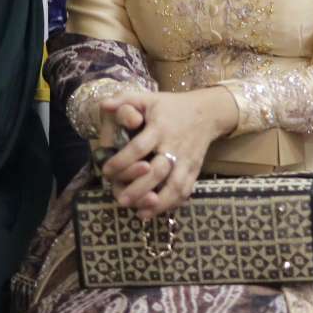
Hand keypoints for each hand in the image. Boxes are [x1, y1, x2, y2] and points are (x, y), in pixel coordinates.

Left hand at [98, 87, 237, 219]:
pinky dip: (173, 203)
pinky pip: (186, 190)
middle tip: (121, 200)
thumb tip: (103, 105)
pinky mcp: (195, 170)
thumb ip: (125, 100)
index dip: (122, 161)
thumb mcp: (149, 98)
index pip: (140, 147)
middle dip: (139, 187)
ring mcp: (187, 160)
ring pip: (176, 185)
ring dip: (159, 202)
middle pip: (159, 170)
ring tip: (140, 213)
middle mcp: (174, 145)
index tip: (106, 171)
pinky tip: (156, 212)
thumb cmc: (172, 107)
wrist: (208, 112)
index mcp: (160, 128)